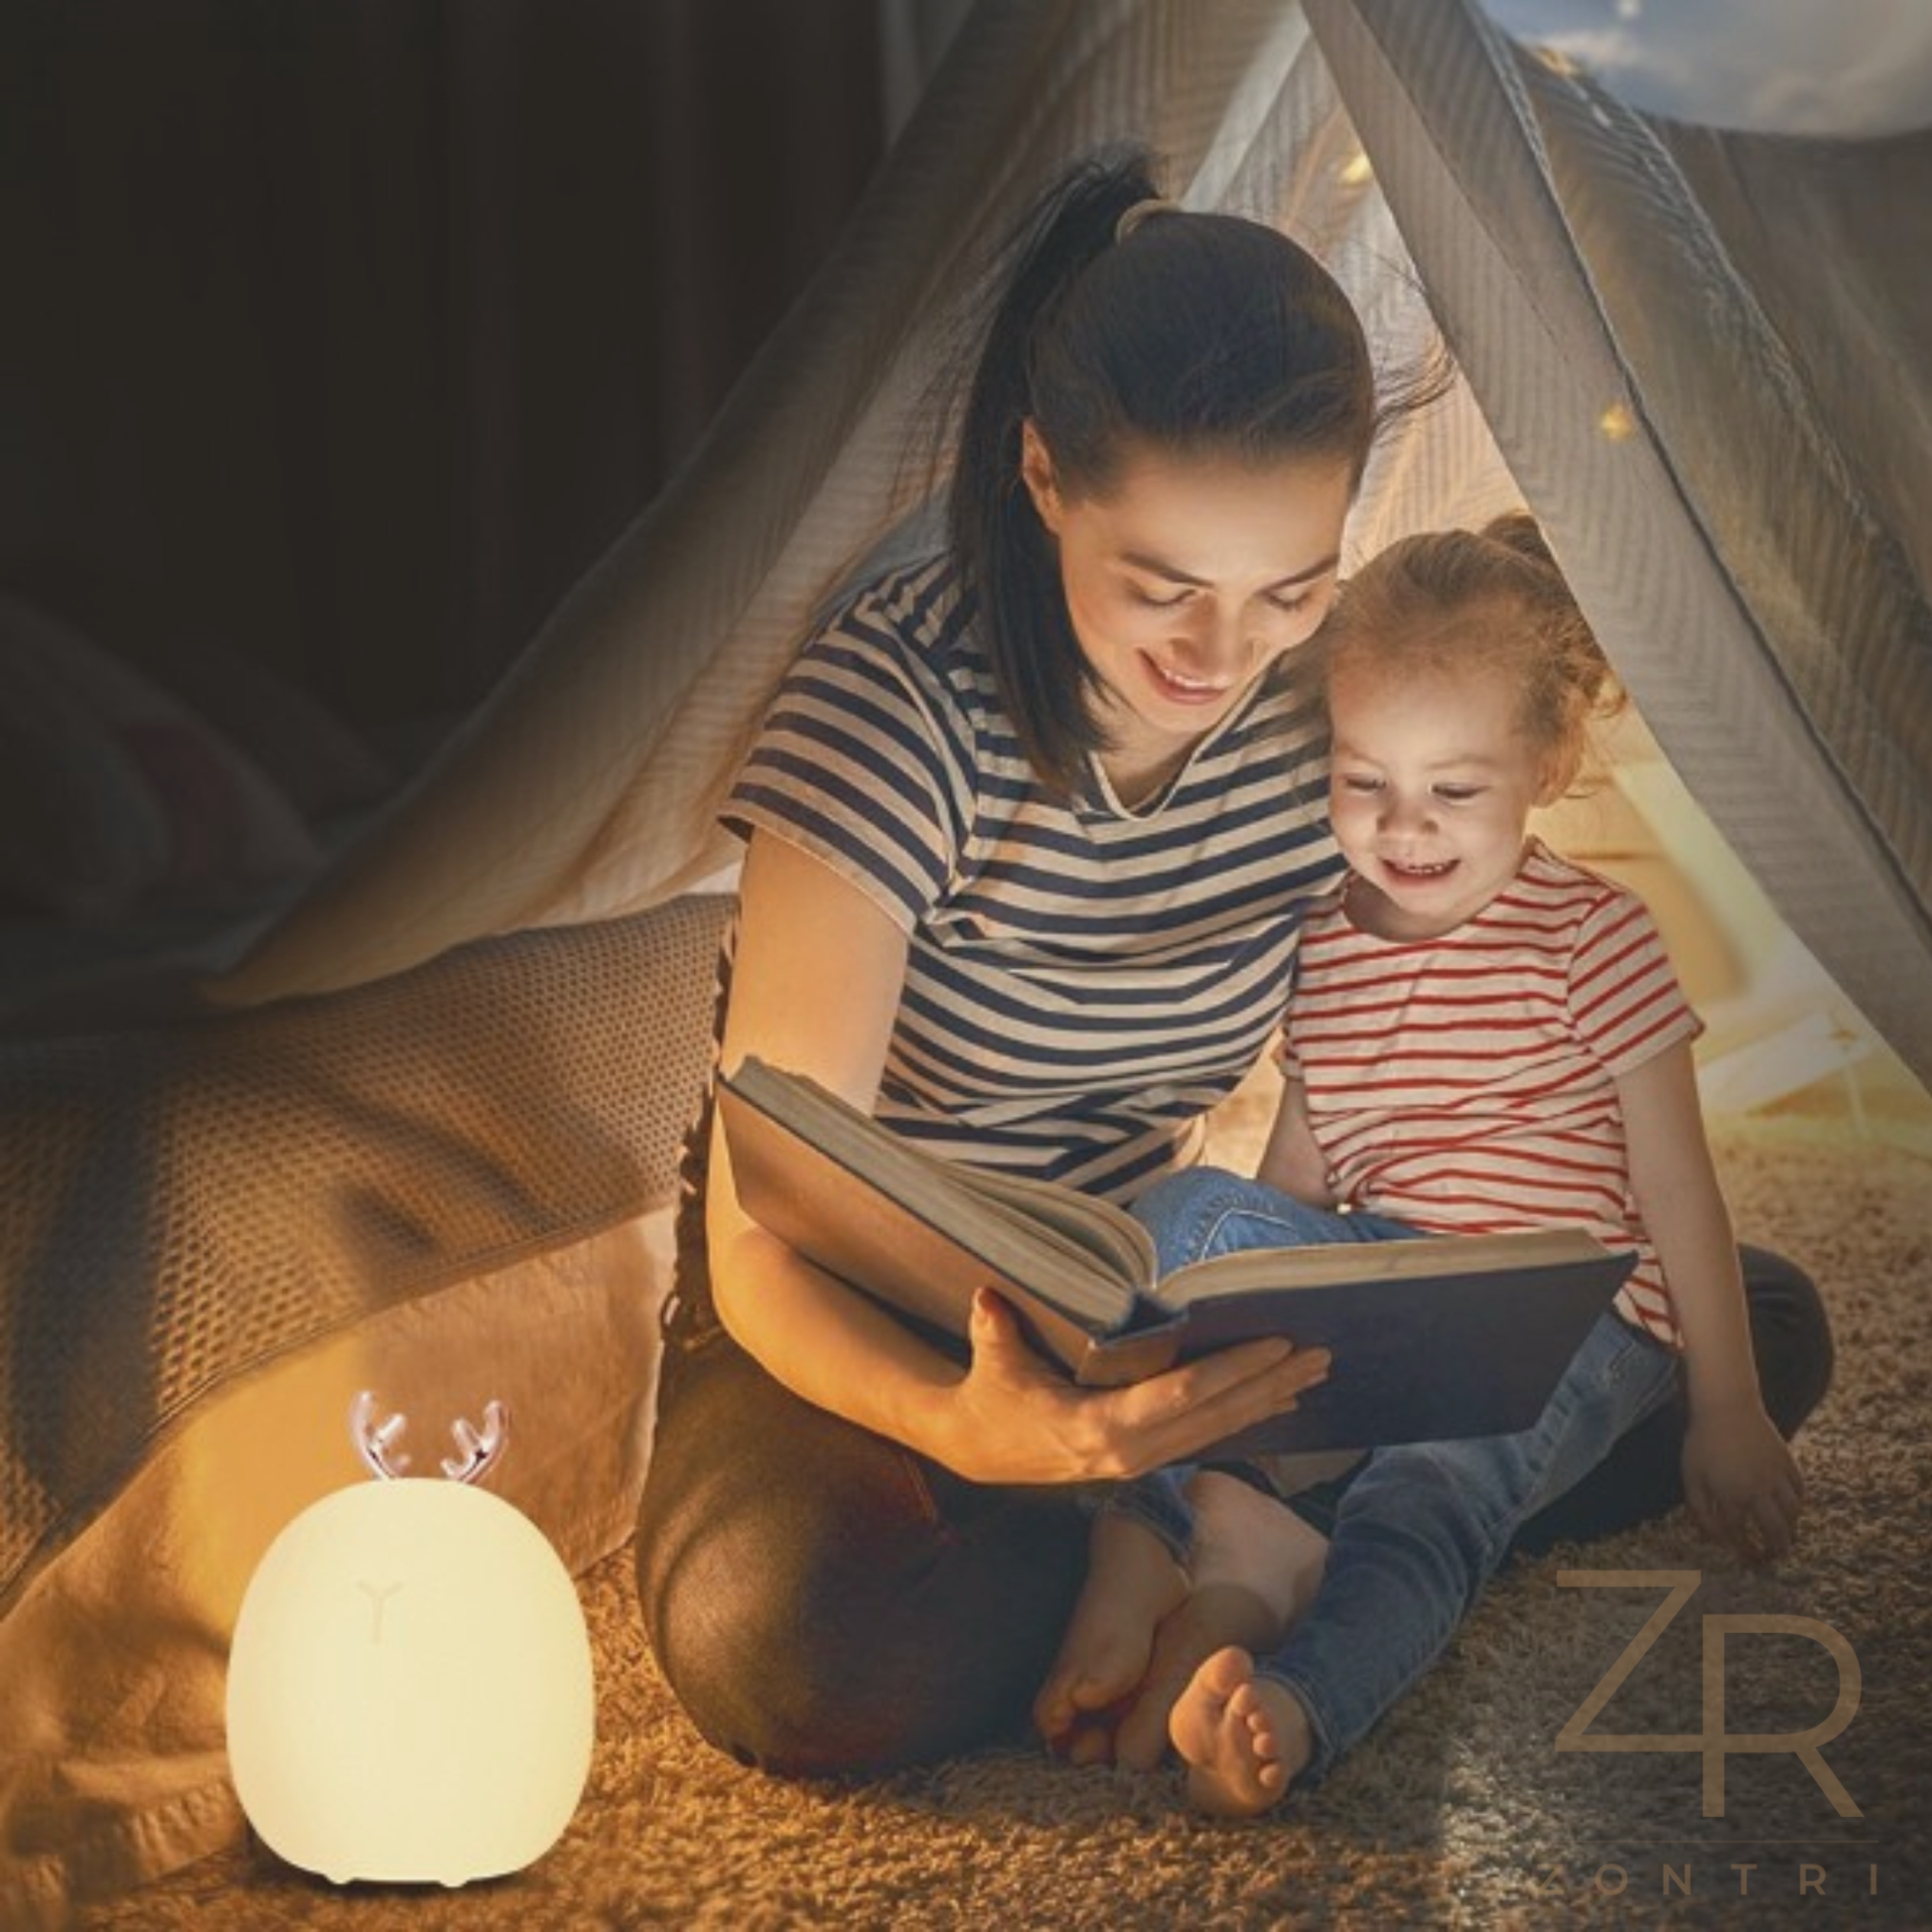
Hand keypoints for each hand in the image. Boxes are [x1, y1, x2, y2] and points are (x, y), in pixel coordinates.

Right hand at [934, 1288, 1329, 1486]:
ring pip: (1219, 1431)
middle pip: (1216, 1416)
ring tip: (1315, 1373)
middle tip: (1320, 1352)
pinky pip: (1207, 1437)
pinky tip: (1278, 1401)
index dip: (1232, 1369)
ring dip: (1268, 1400)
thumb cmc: (990, 1398)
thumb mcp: (992, 1362)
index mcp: (1099, 1428)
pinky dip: (1245, 1415)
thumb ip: (994, 1329)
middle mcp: (1130, 1453)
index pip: (1181, 1396)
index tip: (1276, 1343)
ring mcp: (1140, 1462)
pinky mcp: (1144, 1460)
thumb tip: (989, 1295)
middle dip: (1270, 1383)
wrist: (979, 1450)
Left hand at [1681, 1396, 1804, 1561]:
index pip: (1740, 1536)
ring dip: (1790, 1528)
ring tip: (1785, 1534)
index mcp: (1730, 1496)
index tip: (1748, 1559)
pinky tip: (1790, 1506)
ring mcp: (1775, 1476)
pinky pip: (1799, 1490)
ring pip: (1792, 1513)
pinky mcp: (1787, 1461)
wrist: (1725, 1405)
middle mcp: (1757, 1491)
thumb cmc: (1702, 1442)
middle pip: (1775, 1531)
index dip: (1745, 1551)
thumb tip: (1717, 1538)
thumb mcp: (1691, 1476)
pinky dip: (1798, 1502)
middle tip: (1774, 1556)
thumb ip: (1700, 1510)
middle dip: (1777, 1549)